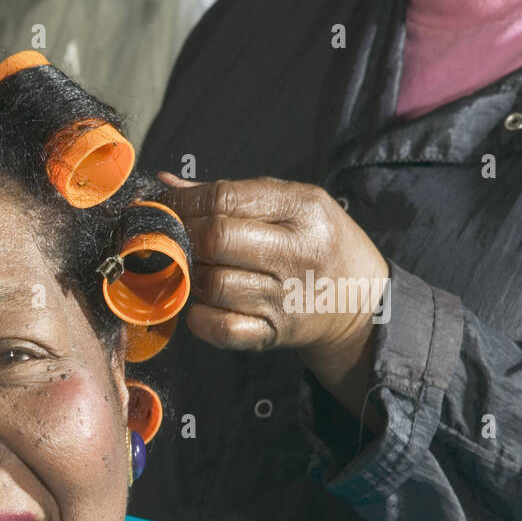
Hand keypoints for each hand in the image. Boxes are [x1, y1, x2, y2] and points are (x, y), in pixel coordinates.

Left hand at [156, 173, 388, 422]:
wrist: (361, 300)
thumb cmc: (314, 243)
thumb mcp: (290, 204)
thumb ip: (229, 194)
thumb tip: (165, 186)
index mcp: (303, 208)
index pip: (225, 198)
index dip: (181, 203)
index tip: (160, 207)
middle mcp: (297, 253)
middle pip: (216, 240)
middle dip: (182, 238)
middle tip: (171, 240)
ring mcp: (285, 298)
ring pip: (212, 285)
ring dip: (189, 277)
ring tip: (192, 270)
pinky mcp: (273, 334)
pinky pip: (218, 327)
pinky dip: (198, 316)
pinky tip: (201, 303)